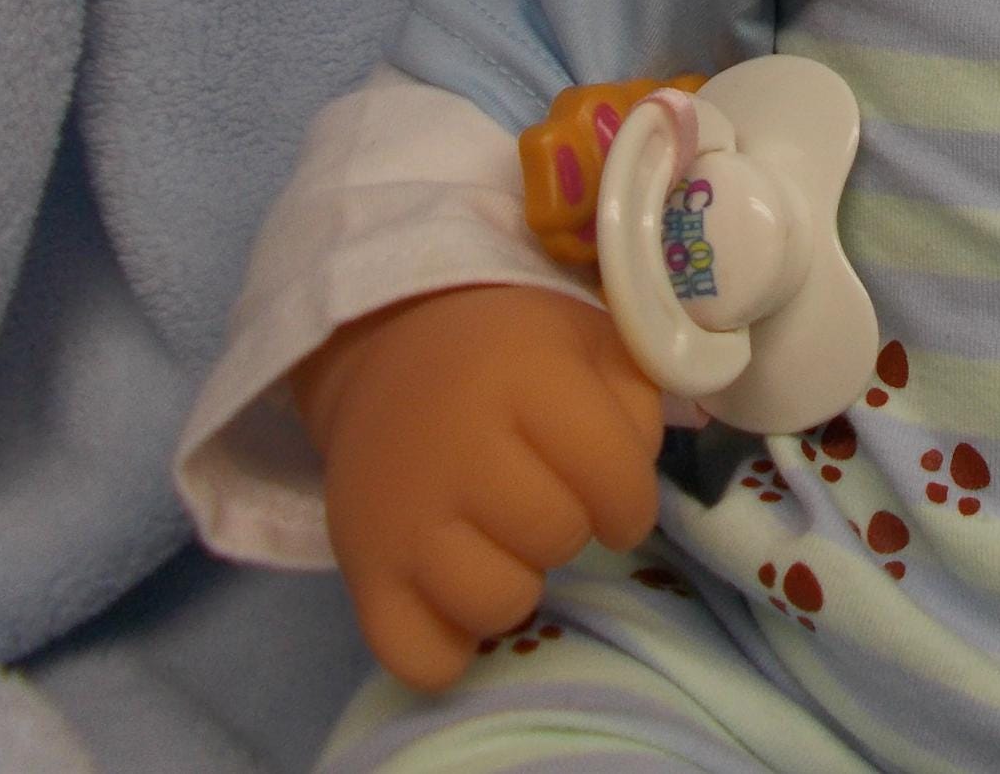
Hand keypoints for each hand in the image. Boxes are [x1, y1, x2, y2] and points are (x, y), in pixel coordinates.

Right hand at [290, 285, 664, 689]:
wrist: (392, 348)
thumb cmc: (512, 353)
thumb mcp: (591, 342)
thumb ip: (638, 403)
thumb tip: (634, 485)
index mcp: (523, 375)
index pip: (613, 472)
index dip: (633, 500)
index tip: (619, 502)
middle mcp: (456, 446)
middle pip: (557, 537)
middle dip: (573, 528)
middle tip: (549, 502)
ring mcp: (401, 514)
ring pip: (497, 605)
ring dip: (518, 585)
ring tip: (505, 543)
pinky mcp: (361, 570)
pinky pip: (422, 656)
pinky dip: (451, 645)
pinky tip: (458, 594)